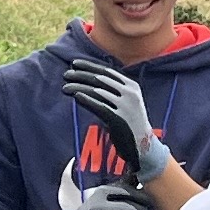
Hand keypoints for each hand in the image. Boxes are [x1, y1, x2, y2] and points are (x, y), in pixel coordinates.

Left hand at [59, 55, 171, 182]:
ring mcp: (125, 106)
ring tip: (65, 87)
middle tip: (66, 74)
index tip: (74, 63)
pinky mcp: (119, 119)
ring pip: (97, 91)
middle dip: (81, 75)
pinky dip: (87, 100)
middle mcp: (130, 93)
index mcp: (132, 86)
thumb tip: (90, 80)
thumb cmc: (131, 124)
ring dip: (79, 87)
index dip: (89, 66)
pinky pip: (99, 106)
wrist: (144, 146)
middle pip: (100, 79)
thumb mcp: (128, 102)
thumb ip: (114, 90)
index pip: (107, 71)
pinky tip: (76, 96)